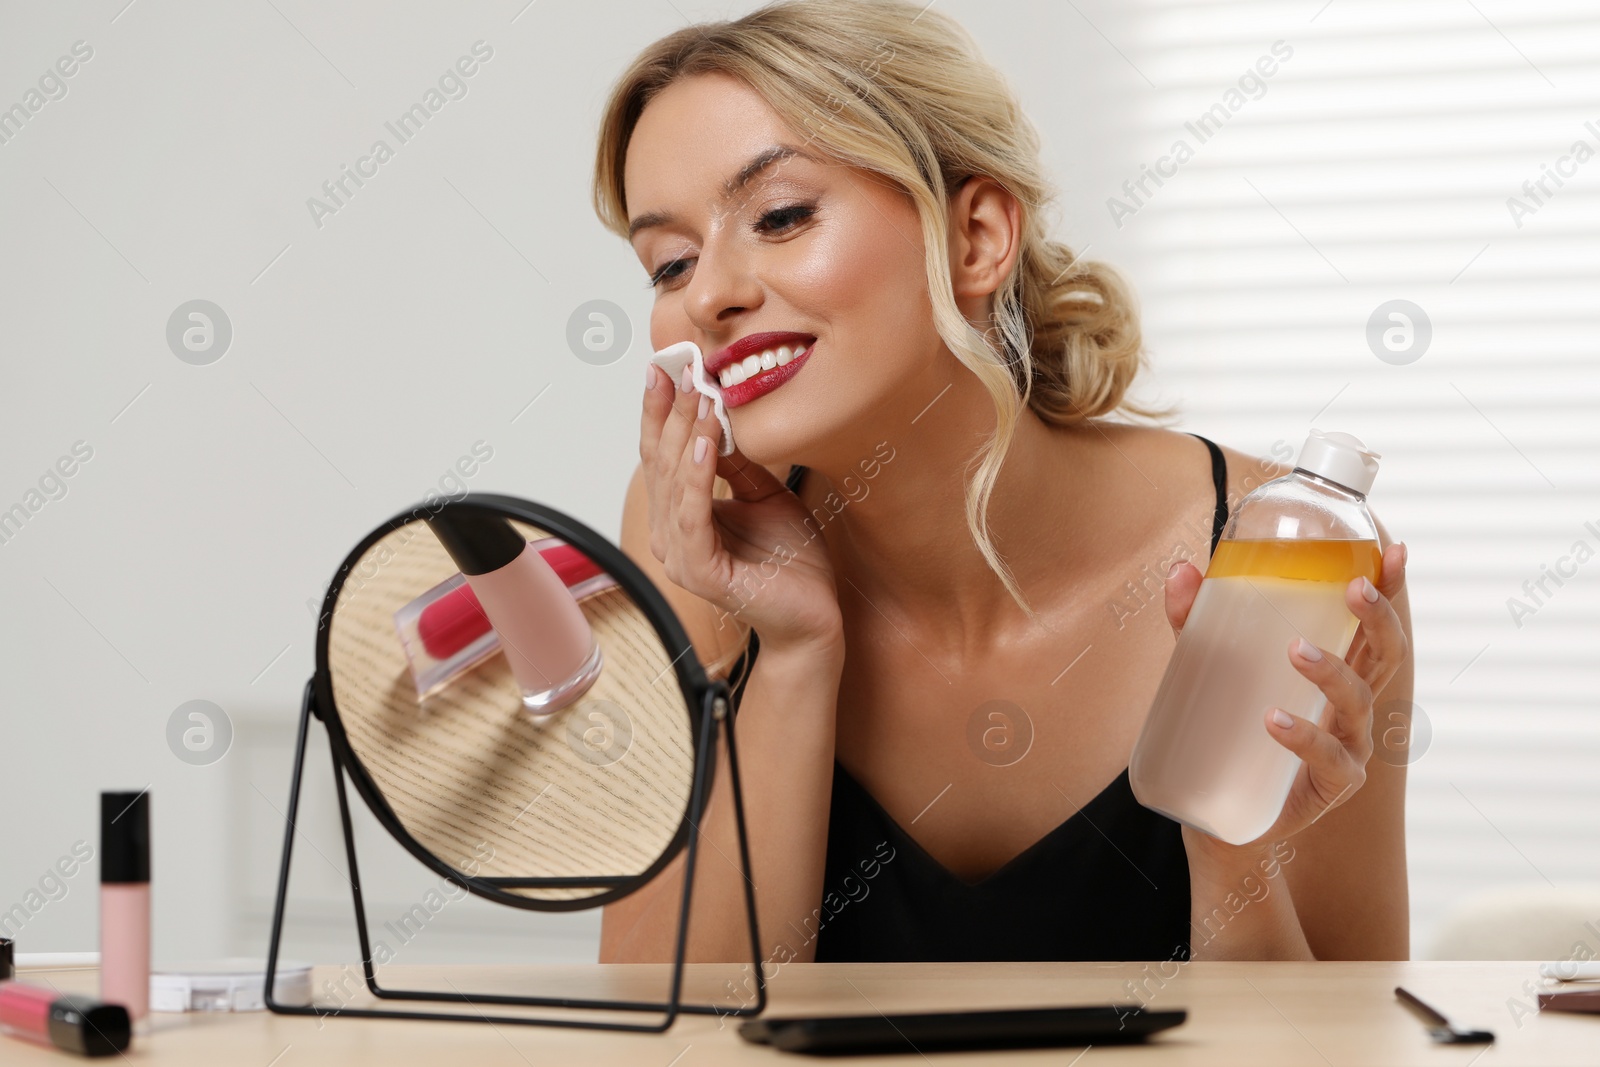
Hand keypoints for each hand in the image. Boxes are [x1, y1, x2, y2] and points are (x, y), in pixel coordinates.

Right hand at [640, 361, 843, 657]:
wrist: (816, 616)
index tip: (668, 366)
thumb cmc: (793, 562)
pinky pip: (693, 515)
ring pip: (674, 483)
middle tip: (683, 368)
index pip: (662, 454)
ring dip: (685, 433)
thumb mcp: (766, 493)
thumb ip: (738, 462)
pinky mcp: (700, 572)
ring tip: (699, 395)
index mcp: (682, 516)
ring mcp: (681, 556)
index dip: (662, 410)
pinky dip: (697, 476)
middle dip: (671, 411)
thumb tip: (718, 414)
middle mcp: (672, 535)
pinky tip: (706, 442)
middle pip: (660, 462)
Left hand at [1163, 543, 1409, 848]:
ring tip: (1295, 651)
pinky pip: (1330, 759)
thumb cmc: (1227, 730)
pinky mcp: (1331, 787)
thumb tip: (1182, 570)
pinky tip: (1275, 721)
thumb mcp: (1207, 669)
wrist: (1217, 817)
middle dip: (1378, 618)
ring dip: (1333, 672)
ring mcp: (1347, 747)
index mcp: (1335, 670)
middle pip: (1385, 656)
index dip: (1391, 588)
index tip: (1397, 550)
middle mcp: (1350, 705)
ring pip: (1359, 702)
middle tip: (1354, 588)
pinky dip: (1305, 737)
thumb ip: (1195, 622)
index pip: (1370, 624)